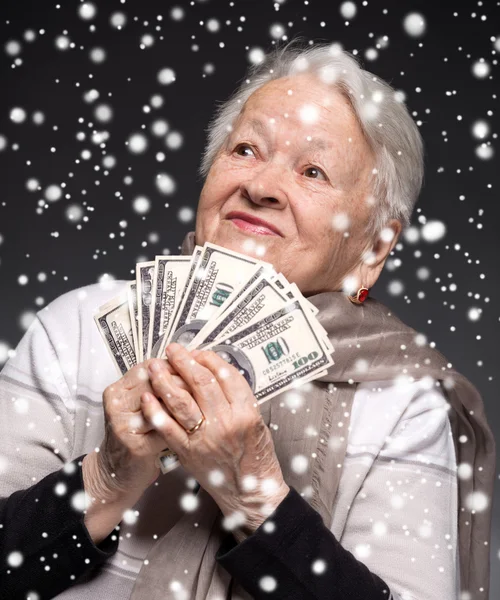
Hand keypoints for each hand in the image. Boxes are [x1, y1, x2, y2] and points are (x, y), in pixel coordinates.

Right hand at [85, 358, 191, 503]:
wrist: (117, 472)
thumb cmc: (136, 435)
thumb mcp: (141, 406)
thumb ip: (159, 386)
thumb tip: (192, 365)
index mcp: (118, 389)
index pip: (150, 367)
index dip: (176, 366)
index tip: (196, 365)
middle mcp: (116, 403)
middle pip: (156, 383)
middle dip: (185, 382)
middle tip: (207, 384)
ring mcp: (122, 424)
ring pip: (161, 405)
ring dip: (187, 403)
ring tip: (205, 403)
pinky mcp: (134, 445)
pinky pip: (165, 431)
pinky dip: (182, 427)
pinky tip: (195, 426)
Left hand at [141, 342, 289, 534]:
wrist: (251, 492)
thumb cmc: (256, 457)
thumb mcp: (257, 420)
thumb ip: (238, 397)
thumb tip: (214, 372)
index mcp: (245, 411)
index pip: (224, 374)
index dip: (208, 359)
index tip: (198, 352)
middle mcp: (226, 422)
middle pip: (201, 382)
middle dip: (184, 361)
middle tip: (173, 350)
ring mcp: (205, 438)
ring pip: (181, 401)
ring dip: (164, 380)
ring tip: (155, 366)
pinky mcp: (188, 452)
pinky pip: (167, 427)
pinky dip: (155, 410)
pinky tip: (147, 396)